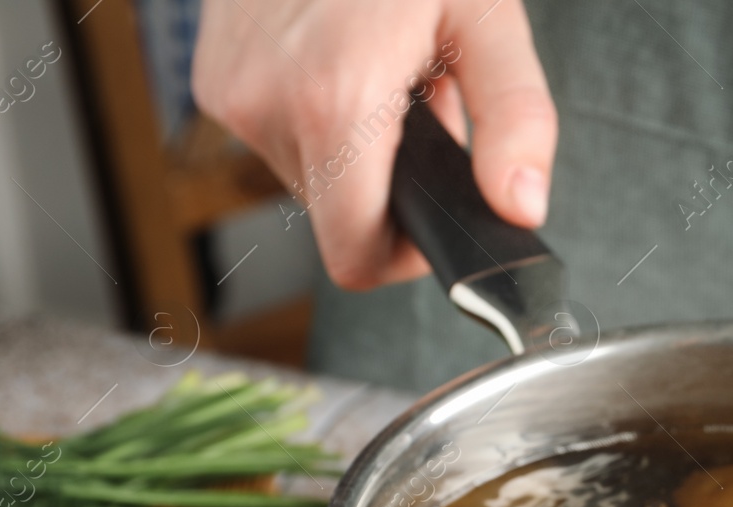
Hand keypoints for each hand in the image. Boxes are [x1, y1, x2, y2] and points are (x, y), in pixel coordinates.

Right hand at [193, 0, 556, 289]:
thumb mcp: (486, 19)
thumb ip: (515, 120)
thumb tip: (521, 207)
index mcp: (335, 101)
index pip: (356, 256)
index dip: (405, 255)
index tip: (437, 215)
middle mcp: (267, 105)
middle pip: (339, 217)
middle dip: (392, 182)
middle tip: (422, 104)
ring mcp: (229, 94)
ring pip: (311, 180)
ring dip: (358, 148)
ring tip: (383, 73)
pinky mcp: (211, 81)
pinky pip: (280, 138)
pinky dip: (320, 118)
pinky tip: (343, 59)